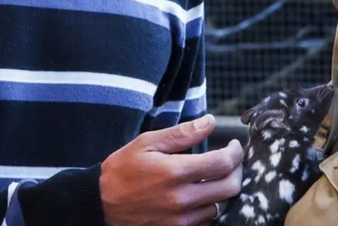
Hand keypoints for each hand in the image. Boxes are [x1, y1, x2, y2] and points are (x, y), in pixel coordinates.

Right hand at [99, 114, 243, 225]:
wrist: (100, 204)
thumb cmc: (122, 169)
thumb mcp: (147, 143)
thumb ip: (181, 134)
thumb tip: (210, 121)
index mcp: (175, 172)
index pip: (223, 163)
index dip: (236, 152)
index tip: (234, 146)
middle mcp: (182, 199)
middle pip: (230, 187)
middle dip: (237, 171)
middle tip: (230, 161)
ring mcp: (180, 220)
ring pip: (220, 206)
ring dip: (222, 190)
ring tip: (212, 178)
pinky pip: (206, 222)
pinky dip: (209, 207)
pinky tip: (200, 195)